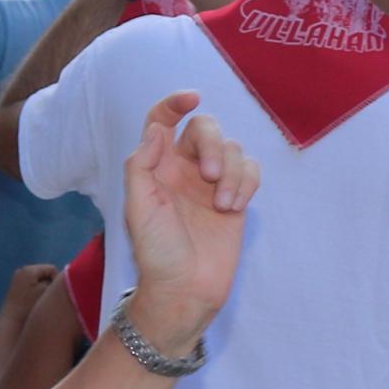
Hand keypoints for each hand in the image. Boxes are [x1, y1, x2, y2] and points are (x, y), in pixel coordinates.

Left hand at [117, 91, 258, 353]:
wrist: (185, 290)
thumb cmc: (156, 252)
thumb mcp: (137, 209)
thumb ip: (141, 165)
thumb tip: (157, 130)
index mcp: (156, 167)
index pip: (162, 121)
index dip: (174, 103)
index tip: (191, 98)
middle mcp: (184, 169)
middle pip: (205, 128)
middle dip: (211, 144)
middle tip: (208, 175)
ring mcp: (212, 183)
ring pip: (232, 148)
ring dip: (231, 172)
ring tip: (223, 205)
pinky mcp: (236, 198)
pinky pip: (250, 170)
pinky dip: (246, 182)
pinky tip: (234, 207)